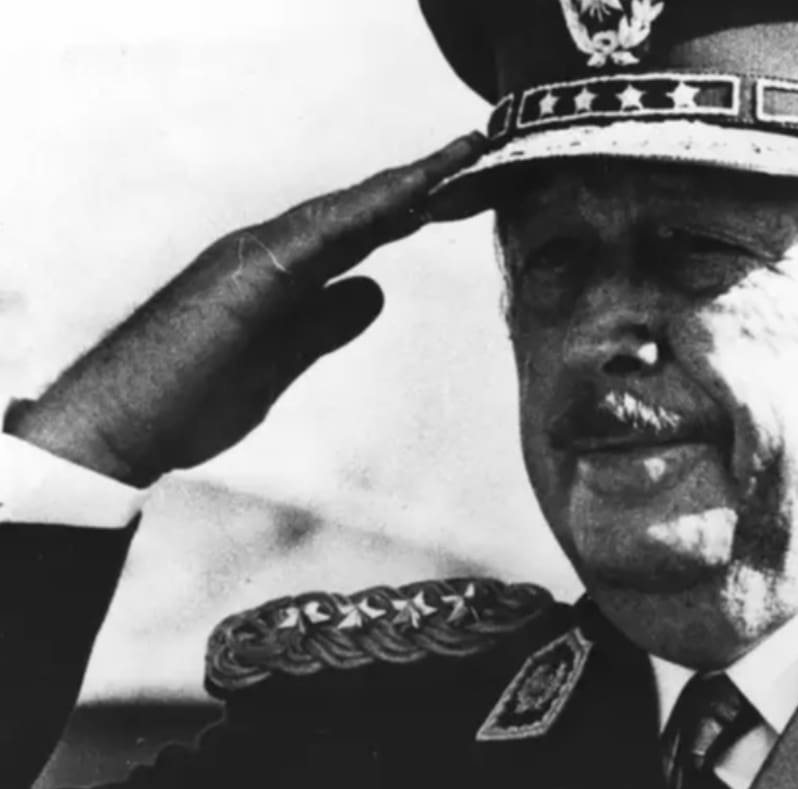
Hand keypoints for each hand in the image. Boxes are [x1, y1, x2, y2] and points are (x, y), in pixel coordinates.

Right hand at [11, 133, 485, 485]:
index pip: (355, 231)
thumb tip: (372, 290)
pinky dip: (359, 216)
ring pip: (339, 212)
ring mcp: (253, 258)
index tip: (454, 188)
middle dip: (414, 183)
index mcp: (280, 271)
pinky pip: (312, 239)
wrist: (123, 423)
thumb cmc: (193, 395)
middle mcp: (268, 250)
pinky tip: (401, 201)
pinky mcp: (244, 279)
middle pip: (354, 210)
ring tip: (453, 162)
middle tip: (472, 153)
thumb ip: (326, 322)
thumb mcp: (284, 358)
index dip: (405, 207)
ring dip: (398, 187)